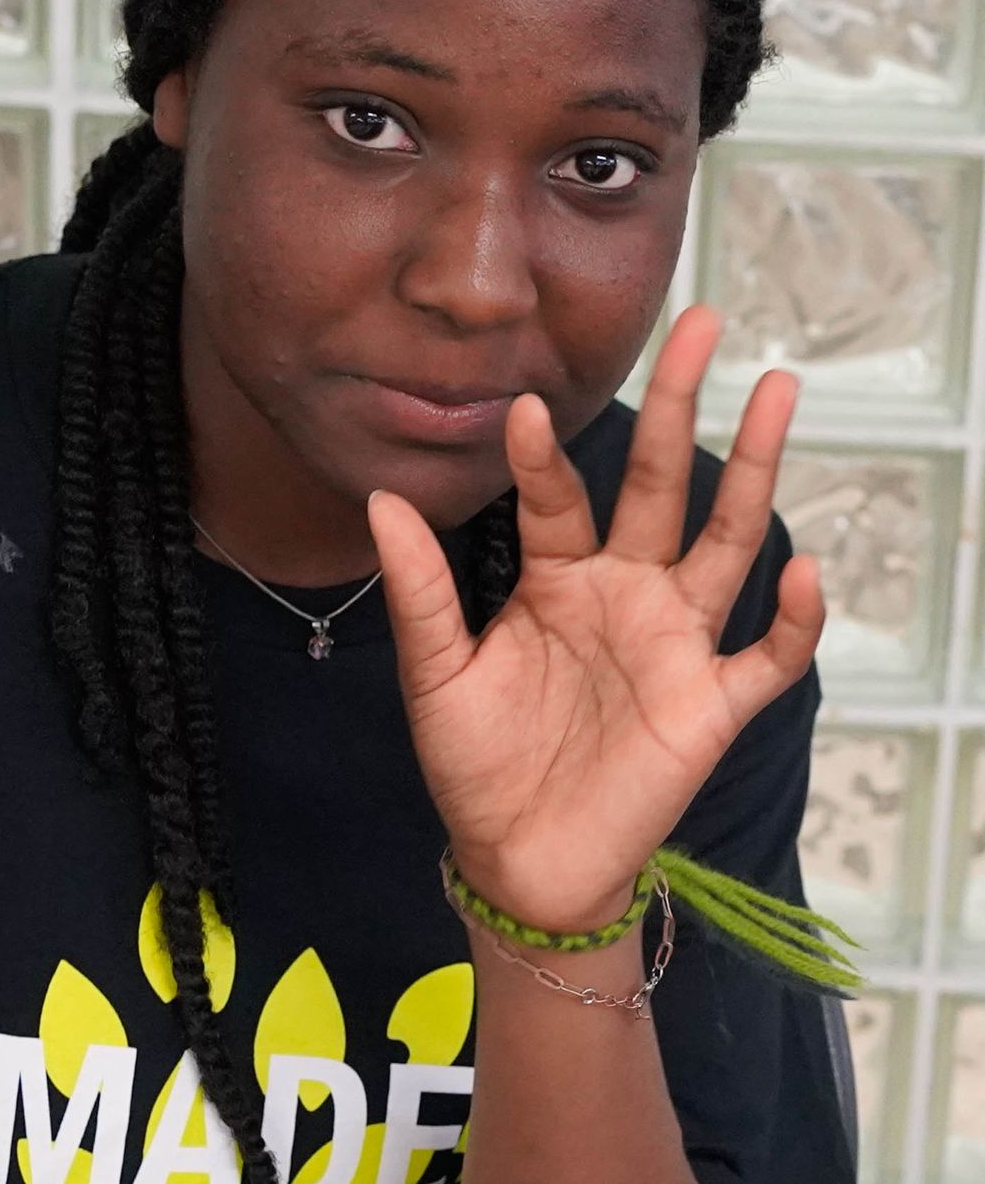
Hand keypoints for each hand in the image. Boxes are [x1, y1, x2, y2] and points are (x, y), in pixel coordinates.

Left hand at [364, 305, 823, 932]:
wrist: (516, 858)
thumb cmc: (476, 763)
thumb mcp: (434, 672)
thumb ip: (420, 588)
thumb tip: (382, 498)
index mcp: (556, 580)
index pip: (559, 498)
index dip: (544, 455)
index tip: (522, 404)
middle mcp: (625, 595)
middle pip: (663, 486)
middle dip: (682, 407)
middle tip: (703, 324)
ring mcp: (673, 644)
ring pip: (726, 542)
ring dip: (753, 470)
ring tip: (775, 392)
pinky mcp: (710, 705)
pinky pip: (767, 654)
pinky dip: (792, 617)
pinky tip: (802, 568)